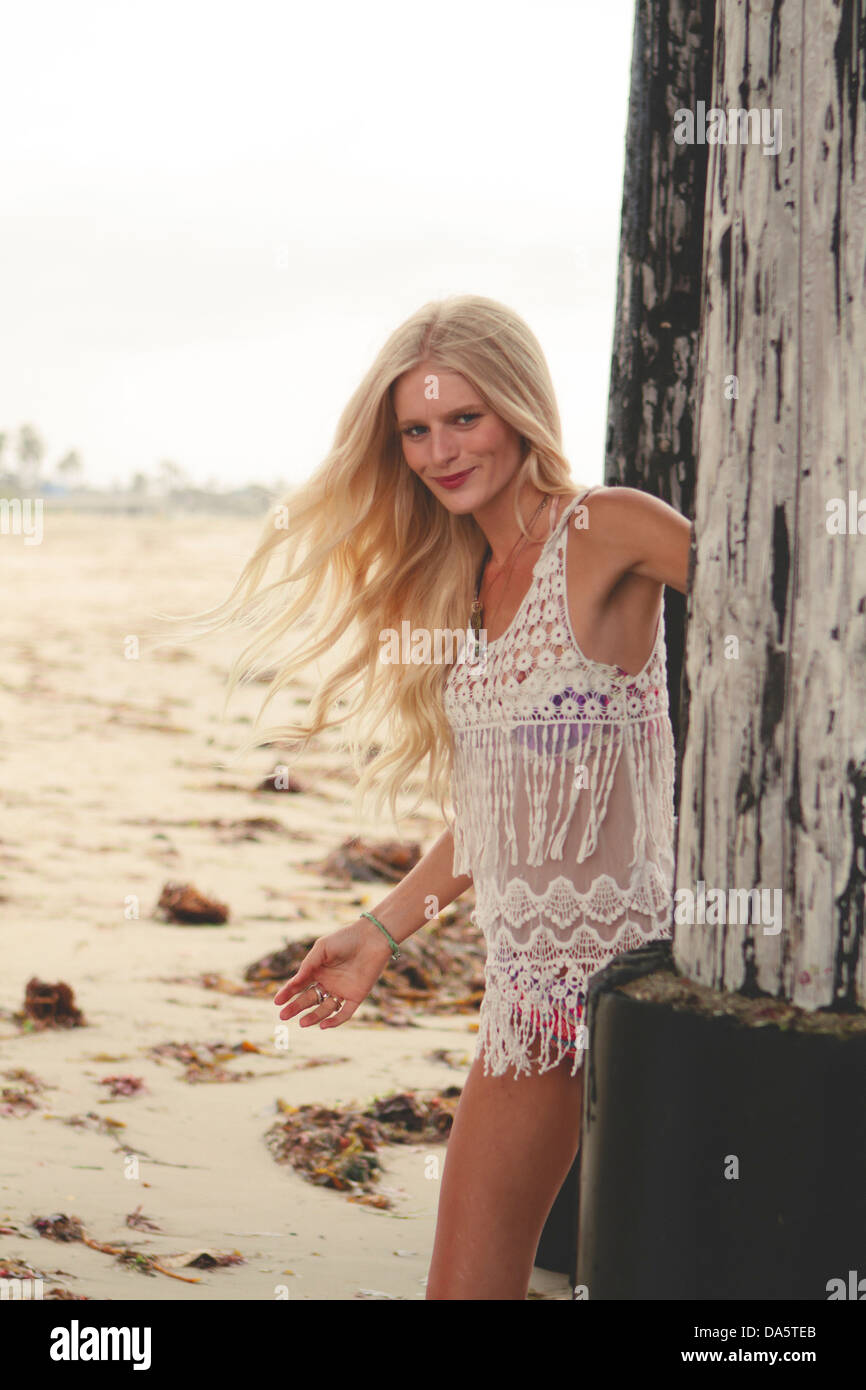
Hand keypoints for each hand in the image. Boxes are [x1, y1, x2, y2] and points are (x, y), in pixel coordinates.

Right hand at [273, 918, 393, 1031]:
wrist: (372, 938)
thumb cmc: (346, 939)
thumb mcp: (322, 949)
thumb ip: (308, 965)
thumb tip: (294, 982)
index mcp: (318, 970)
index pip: (299, 985)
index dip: (287, 993)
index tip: (277, 1001)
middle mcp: (328, 982)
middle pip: (309, 999)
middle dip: (296, 1007)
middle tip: (284, 1016)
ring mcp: (342, 990)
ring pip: (325, 1008)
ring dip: (313, 1016)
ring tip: (302, 1023)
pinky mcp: (356, 996)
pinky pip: (344, 1012)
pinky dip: (334, 1021)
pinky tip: (323, 1025)